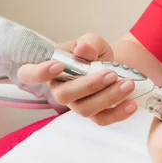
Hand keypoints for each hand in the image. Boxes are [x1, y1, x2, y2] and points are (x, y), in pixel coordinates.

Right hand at [17, 33, 136, 125]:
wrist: (116, 67)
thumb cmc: (96, 55)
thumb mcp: (94, 43)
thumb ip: (89, 43)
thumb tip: (82, 50)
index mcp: (51, 69)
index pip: (29, 74)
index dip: (38, 73)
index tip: (58, 65)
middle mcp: (60, 90)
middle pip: (64, 96)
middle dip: (89, 85)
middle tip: (112, 73)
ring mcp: (77, 105)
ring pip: (86, 109)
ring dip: (109, 97)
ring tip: (128, 84)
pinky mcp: (95, 115)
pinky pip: (103, 120)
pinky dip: (119, 113)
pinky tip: (132, 103)